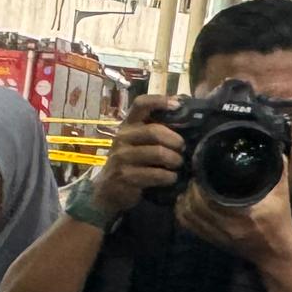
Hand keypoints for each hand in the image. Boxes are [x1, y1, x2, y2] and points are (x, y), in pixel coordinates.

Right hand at [87, 95, 184, 217]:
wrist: (108, 190)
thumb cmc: (131, 162)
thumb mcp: (138, 142)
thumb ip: (156, 127)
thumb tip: (183, 106)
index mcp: (127, 125)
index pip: (141, 104)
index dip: (159, 101)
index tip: (178, 105)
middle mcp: (122, 138)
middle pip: (154, 131)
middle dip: (175, 140)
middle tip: (182, 148)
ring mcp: (121, 157)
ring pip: (158, 153)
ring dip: (174, 160)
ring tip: (178, 164)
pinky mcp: (124, 176)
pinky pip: (155, 174)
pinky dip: (168, 177)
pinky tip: (171, 178)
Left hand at [176, 161, 291, 263]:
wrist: (275, 253)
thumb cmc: (279, 222)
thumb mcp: (281, 196)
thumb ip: (279, 171)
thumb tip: (274, 147)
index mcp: (241, 216)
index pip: (210, 200)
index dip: (201, 185)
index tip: (203, 171)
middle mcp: (225, 228)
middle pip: (194, 207)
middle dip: (191, 190)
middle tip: (196, 177)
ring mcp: (215, 236)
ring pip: (188, 217)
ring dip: (184, 201)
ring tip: (191, 188)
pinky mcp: (210, 241)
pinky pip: (188, 226)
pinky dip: (183, 213)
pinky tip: (186, 202)